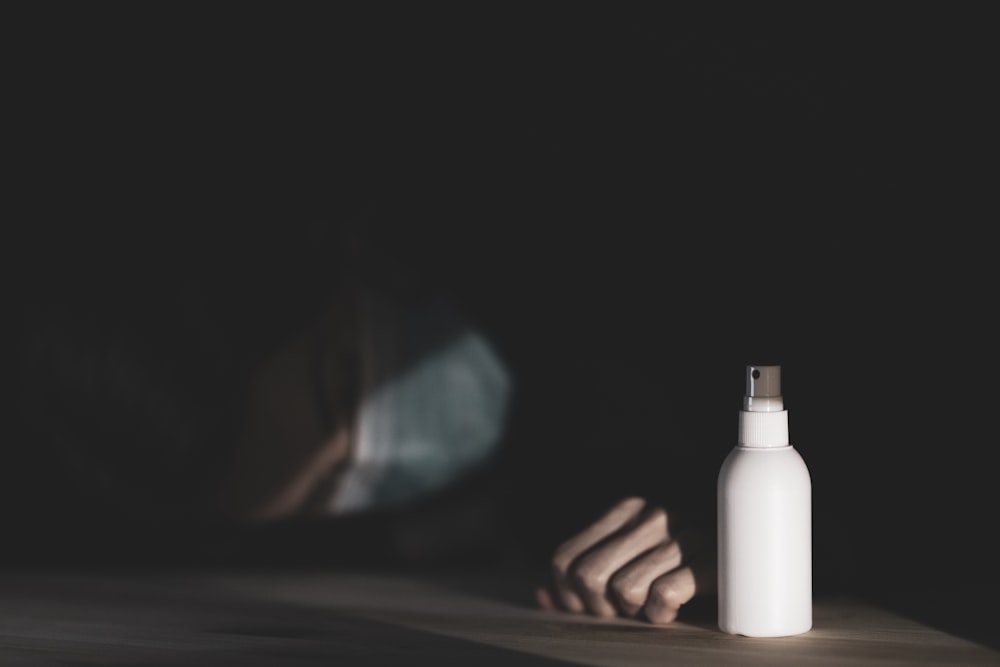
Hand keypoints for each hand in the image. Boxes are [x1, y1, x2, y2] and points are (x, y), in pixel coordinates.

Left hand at [535, 496, 714, 623]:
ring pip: (623, 590)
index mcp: (624, 508)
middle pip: (587, 576)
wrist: (760, 523)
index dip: (568, 597)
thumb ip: (588, 562)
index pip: (564, 559)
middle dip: (599, 609)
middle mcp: (649, 515)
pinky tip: (674, 610)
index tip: (590, 609)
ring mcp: (682, 535)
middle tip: (623, 613)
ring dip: (634, 612)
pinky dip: (662, 616)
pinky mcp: (711, 559)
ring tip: (652, 606)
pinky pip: (663, 598)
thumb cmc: (689, 546)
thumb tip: (542, 594)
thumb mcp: (635, 544)